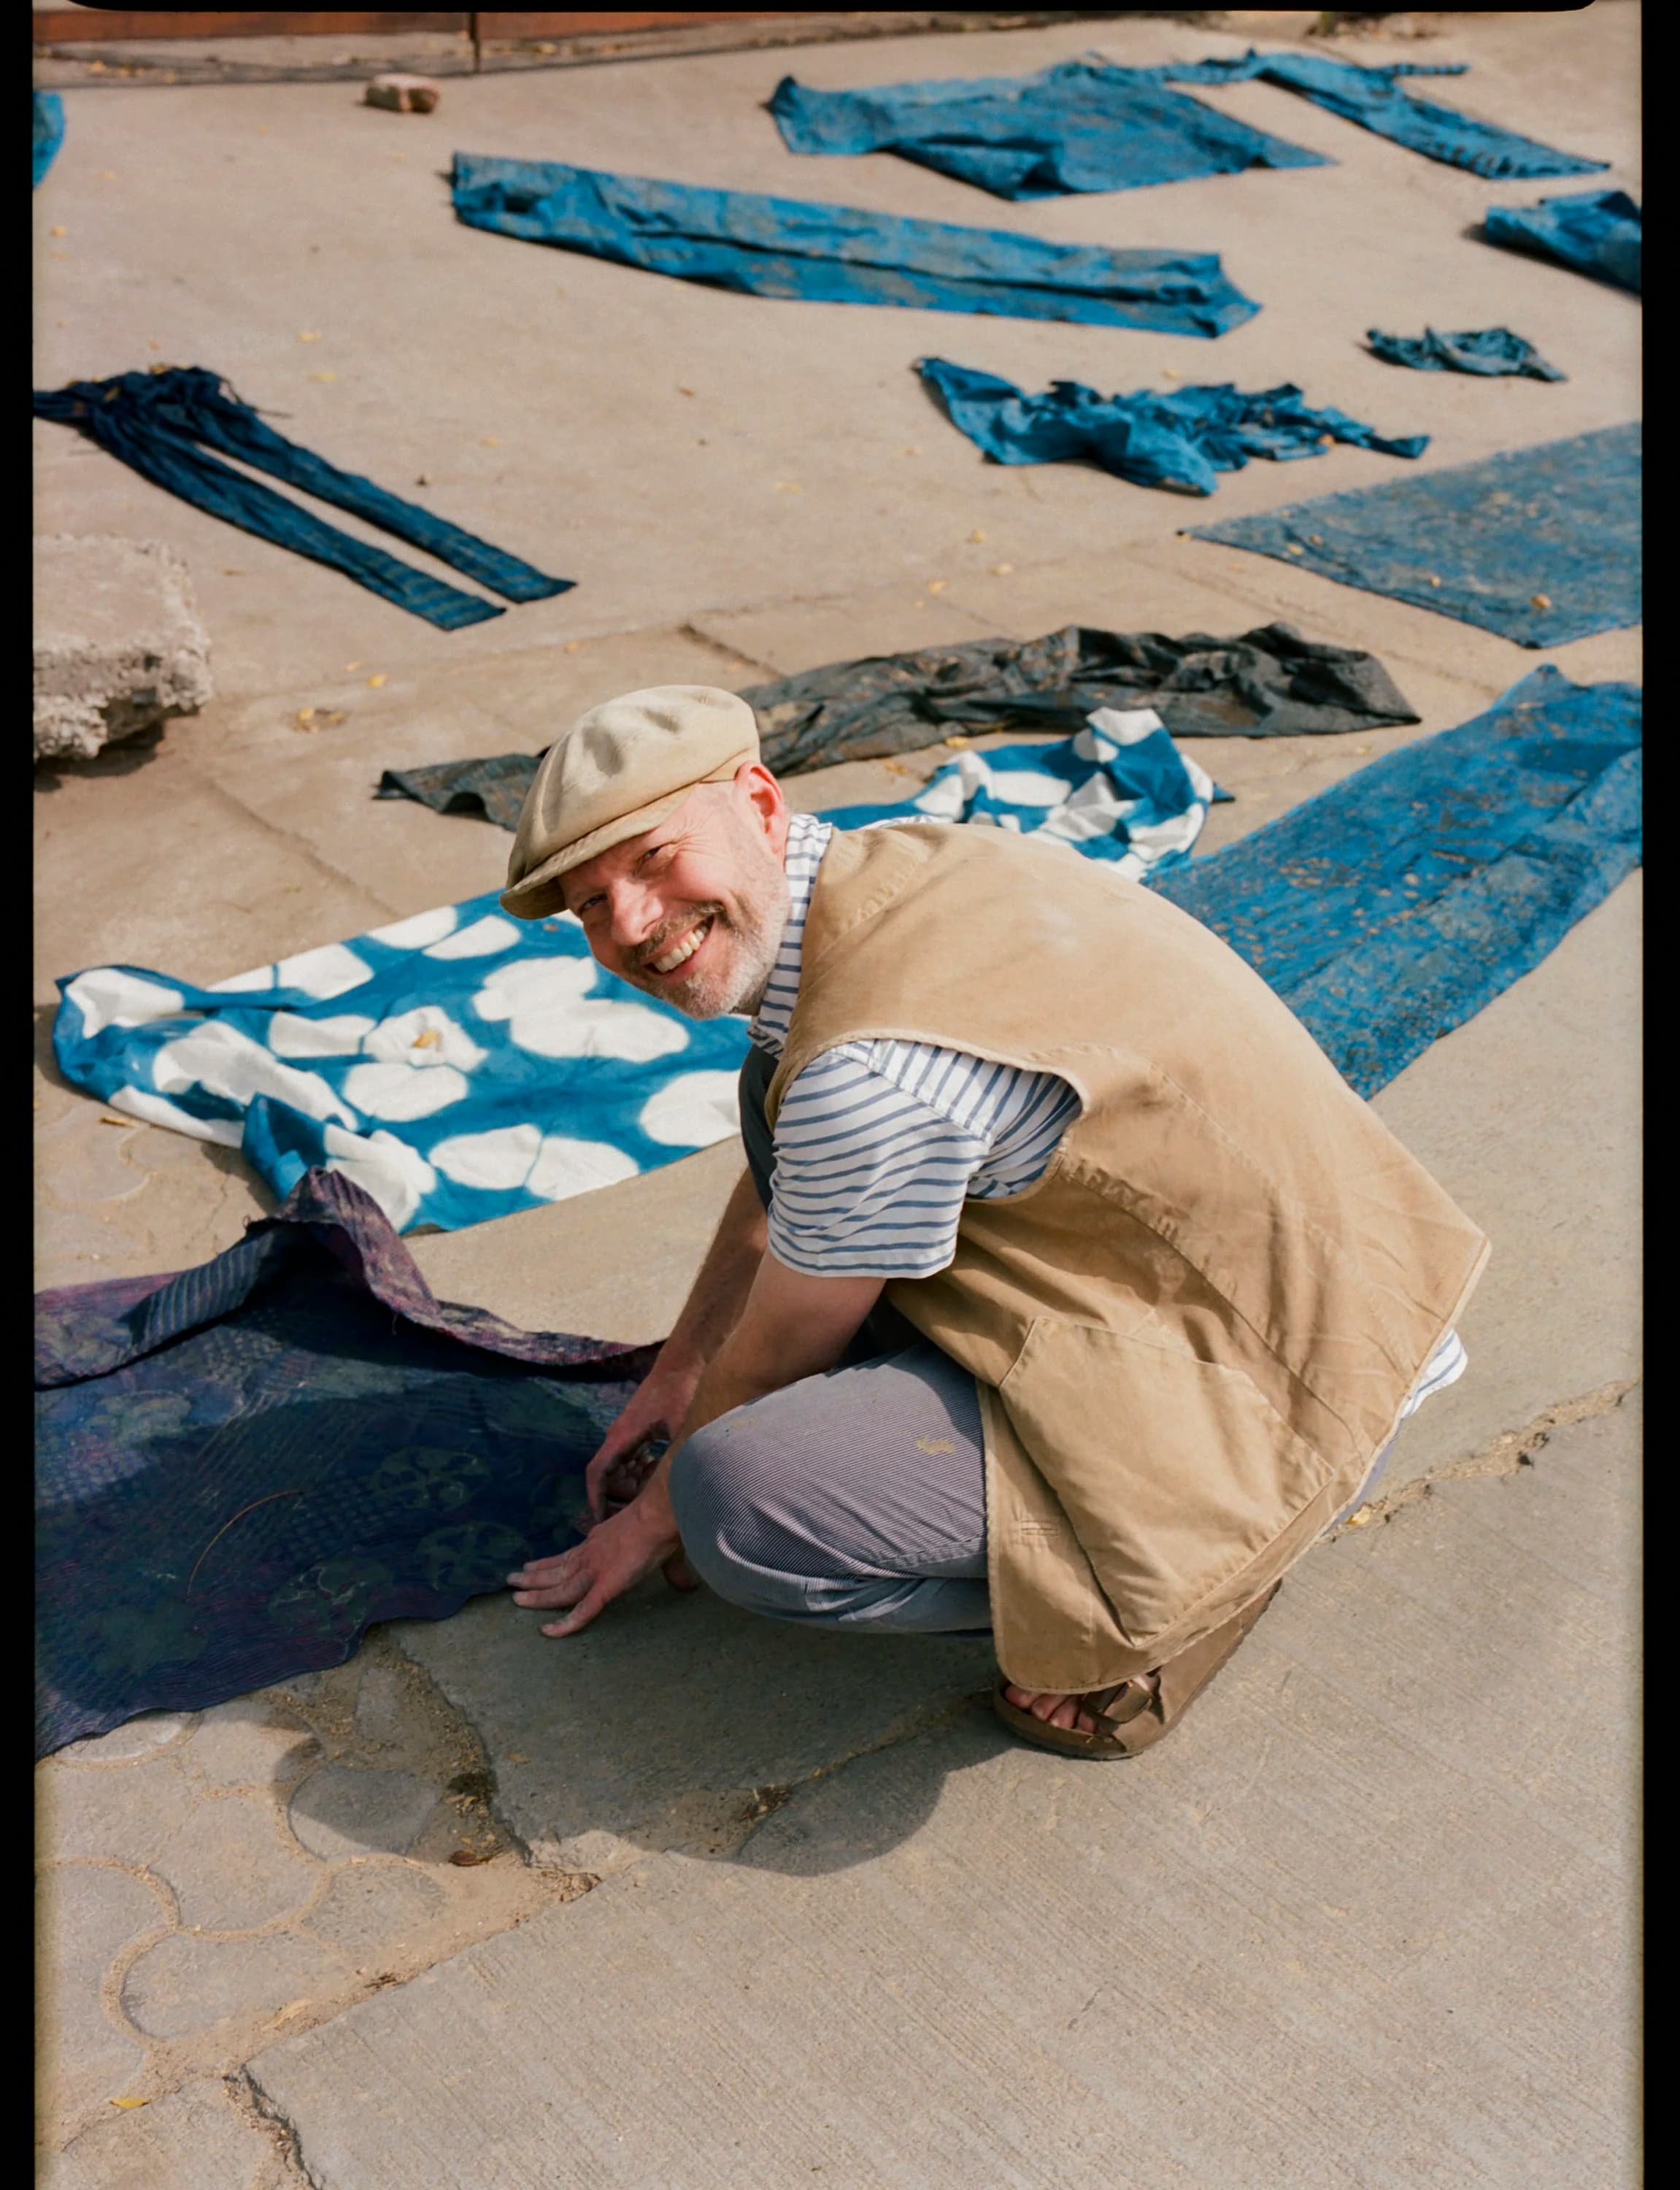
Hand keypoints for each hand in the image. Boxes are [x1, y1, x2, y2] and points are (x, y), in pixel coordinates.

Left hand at [507, 1490, 683, 1637]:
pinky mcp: (604, 1587)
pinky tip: (548, 1633)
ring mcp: (595, 1571)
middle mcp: (591, 1555)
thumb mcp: (662, 1545)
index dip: (548, 1562)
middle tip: (512, 1580)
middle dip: (533, 1577)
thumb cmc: (664, 1524)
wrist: (660, 1516)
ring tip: (515, 1597)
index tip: (531, 1565)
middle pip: (556, 1570)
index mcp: (600, 1541)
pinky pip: (581, 1611)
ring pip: (559, 1589)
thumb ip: (672, 1570)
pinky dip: (565, 1624)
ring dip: (536, 1594)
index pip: (569, 1556)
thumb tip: (688, 1585)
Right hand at [584, 1359, 701, 1521]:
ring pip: (621, 1466)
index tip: (598, 1521)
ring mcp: (628, 1431)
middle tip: (633, 1516)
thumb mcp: (680, 1428)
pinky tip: (660, 1474)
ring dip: (631, 1484)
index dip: (596, 1500)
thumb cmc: (679, 1392)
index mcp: (622, 1437)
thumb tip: (684, 1485)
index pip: (598, 1474)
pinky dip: (640, 1469)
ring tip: (649, 1499)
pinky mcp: (639, 1427)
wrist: (682, 1362)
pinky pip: (632, 1455)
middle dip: (617, 1497)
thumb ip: (677, 1456)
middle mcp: (619, 1435)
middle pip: (608, 1475)